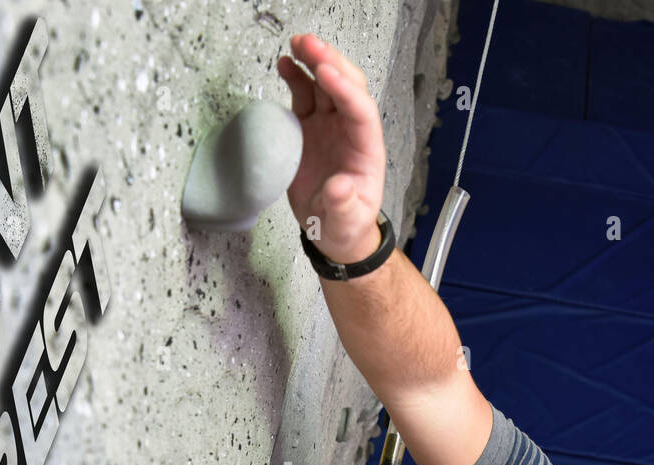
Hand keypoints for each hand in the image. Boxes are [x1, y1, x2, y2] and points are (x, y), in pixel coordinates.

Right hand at [278, 33, 385, 262]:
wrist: (330, 231)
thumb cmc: (344, 226)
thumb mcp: (346, 223)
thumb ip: (344, 206)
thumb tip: (340, 187)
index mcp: (366, 150)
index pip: (361, 111)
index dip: (344, 90)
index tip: (325, 73)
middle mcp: (350, 131)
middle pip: (346, 87)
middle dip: (330, 63)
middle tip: (309, 45)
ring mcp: (329, 126)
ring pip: (325, 85)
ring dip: (313, 61)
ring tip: (297, 44)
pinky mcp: (309, 128)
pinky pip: (305, 96)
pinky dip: (296, 77)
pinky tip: (286, 63)